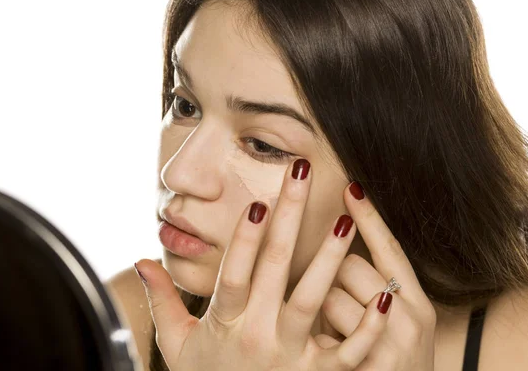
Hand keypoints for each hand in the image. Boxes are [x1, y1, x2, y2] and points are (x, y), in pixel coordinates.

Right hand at [135, 158, 431, 369]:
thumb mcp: (176, 345)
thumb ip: (160, 301)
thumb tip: (140, 260)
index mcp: (225, 323)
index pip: (233, 273)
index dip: (244, 238)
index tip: (257, 202)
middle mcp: (259, 335)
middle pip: (275, 268)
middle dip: (289, 216)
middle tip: (302, 173)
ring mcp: (292, 356)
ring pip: (314, 300)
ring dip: (330, 259)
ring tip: (346, 221)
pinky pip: (348, 352)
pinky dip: (369, 327)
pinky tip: (386, 295)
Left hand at [318, 182, 436, 369]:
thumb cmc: (398, 358)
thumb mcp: (405, 319)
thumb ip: (381, 282)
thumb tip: (345, 237)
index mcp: (418, 302)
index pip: (390, 248)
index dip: (369, 216)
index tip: (350, 186)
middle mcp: (409, 319)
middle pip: (350, 266)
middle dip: (331, 271)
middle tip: (333, 289)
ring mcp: (388, 344)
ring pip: (329, 295)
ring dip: (319, 305)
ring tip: (326, 323)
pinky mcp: (364, 366)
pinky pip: (324, 333)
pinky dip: (318, 332)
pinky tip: (315, 338)